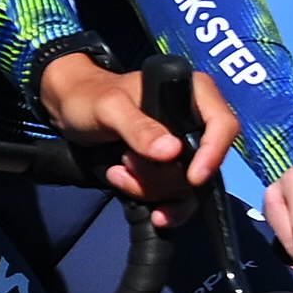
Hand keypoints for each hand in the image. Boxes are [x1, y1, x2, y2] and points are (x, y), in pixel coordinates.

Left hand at [38, 52, 238, 225]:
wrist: (70, 111)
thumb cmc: (90, 97)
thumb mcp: (110, 108)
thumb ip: (138, 128)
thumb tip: (173, 153)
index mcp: (192, 92)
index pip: (223, 124)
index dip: (213, 153)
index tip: (192, 178)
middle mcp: (193, 121)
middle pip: (202, 164)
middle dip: (162, 175)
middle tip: (126, 161)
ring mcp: (183, 148)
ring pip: (186, 186)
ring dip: (151, 187)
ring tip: (118, 171)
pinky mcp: (170, 170)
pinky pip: (176, 197)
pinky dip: (153, 200)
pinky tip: (124, 186)